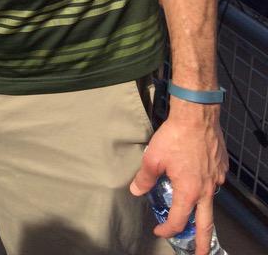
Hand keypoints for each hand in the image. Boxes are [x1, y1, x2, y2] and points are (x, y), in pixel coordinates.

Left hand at [129, 105, 226, 254]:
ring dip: (204, 212)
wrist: (197, 115)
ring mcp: (217, 178)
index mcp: (189, 191)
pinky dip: (207, 188)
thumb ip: (145, 178)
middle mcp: (206, 190)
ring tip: (196, 216)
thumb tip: (135, 190)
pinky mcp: (221, 167)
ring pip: (211, 202)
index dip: (167, 229)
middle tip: (199, 254)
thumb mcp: (153, 157)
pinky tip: (198, 181)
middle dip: (202, 243)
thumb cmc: (175, 136)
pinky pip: (215, 184)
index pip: (178, 220)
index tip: (159, 230)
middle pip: (206, 224)